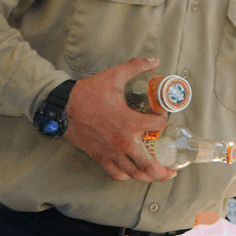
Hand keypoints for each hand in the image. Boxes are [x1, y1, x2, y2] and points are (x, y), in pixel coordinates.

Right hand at [66, 57, 172, 182]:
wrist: (64, 107)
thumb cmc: (90, 92)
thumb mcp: (114, 76)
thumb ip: (136, 66)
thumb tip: (154, 59)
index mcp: (130, 122)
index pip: (158, 126)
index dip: (163, 120)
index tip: (160, 118)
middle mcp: (123, 142)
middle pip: (149, 164)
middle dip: (163, 170)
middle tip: (171, 169)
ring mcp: (111, 152)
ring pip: (134, 172)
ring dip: (148, 176)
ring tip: (156, 175)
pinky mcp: (99, 157)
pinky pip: (116, 173)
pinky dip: (126, 175)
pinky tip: (131, 172)